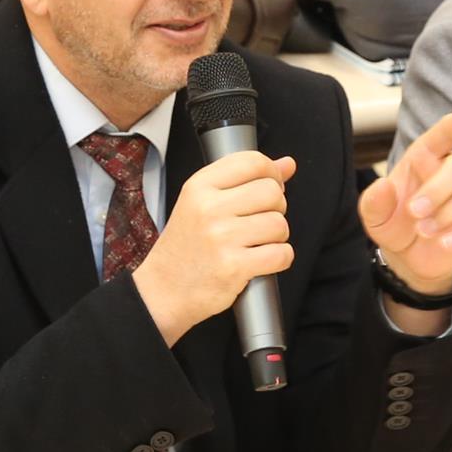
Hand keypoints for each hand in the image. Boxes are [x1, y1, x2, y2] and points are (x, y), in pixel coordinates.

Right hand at [135, 147, 297, 346]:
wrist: (163, 290)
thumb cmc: (186, 246)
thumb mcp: (202, 202)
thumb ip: (245, 179)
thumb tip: (287, 164)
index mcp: (199, 186)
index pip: (252, 161)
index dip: (272, 173)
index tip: (270, 186)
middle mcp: (209, 208)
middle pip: (272, 192)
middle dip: (277, 208)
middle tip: (261, 220)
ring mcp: (221, 238)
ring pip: (279, 224)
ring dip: (277, 236)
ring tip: (258, 243)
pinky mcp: (234, 267)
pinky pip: (281, 254)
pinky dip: (280, 258)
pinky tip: (262, 260)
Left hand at [359, 108, 451, 301]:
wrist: (408, 257)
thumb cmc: (394, 223)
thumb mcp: (374, 215)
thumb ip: (374, 201)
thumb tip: (383, 186)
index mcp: (426, 158)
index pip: (445, 134)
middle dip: (439, 188)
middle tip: (414, 212)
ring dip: (449, 212)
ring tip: (423, 231)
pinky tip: (445, 244)